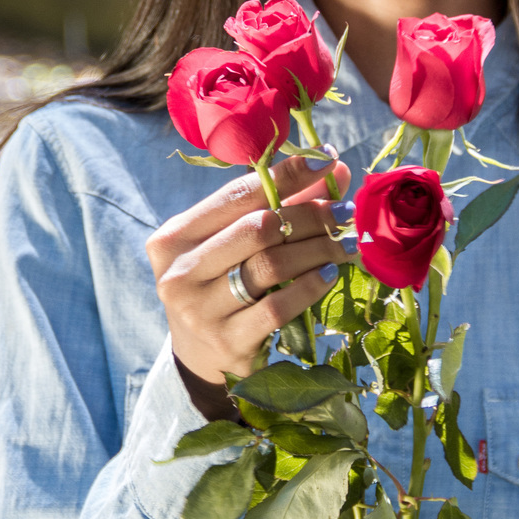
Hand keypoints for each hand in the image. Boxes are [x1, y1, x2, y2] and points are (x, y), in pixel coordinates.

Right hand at [146, 155, 354, 416]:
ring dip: (317, 249)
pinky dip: (310, 286)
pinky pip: (278, 306)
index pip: (236, 194)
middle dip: (309, 215)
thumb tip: (334, 169)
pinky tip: (329, 274)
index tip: (327, 160)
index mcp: (173, 238)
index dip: (286, 175)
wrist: (201, 357)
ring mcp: (200, 310)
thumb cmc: (219, 286)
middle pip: (258, 228)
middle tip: (343, 213)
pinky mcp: (226, 341)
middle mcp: (179, 272)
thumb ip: (277, 205)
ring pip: (271, 265)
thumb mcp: (233, 245)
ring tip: (344, 243)